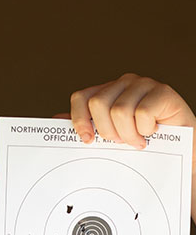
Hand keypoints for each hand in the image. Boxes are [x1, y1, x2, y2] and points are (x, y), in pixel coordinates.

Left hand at [69, 72, 195, 156]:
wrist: (179, 150)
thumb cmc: (142, 141)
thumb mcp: (109, 136)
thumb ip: (85, 126)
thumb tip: (54, 120)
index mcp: (107, 92)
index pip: (81, 97)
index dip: (79, 119)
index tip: (88, 139)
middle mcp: (123, 84)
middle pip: (98, 104)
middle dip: (107, 130)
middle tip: (120, 141)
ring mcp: (144, 85)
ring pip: (120, 110)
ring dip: (128, 134)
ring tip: (137, 141)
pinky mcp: (164, 92)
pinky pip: (143, 112)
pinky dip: (145, 129)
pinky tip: (152, 132)